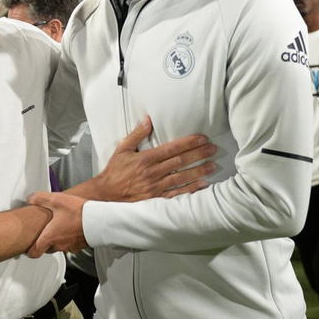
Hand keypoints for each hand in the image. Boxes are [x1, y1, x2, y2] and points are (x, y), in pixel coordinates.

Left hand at [27, 192, 85, 257]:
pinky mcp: (80, 245)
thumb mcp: (56, 200)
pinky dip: (68, 237)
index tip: (28, 245)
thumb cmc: (78, 213)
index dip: (29, 250)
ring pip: (59, 246)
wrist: (99, 220)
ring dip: (57, 238)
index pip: (34, 253)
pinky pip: (70, 244)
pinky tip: (71, 226)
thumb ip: (40, 198)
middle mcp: (59, 245)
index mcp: (49, 237)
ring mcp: (70, 246)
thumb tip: (31, 198)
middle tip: (44, 230)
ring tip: (59, 225)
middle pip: (46, 249)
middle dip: (44, 241)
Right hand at [92, 115, 215, 200]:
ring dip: (198, 171)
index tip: (201, 138)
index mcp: (145, 159)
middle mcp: (152, 173)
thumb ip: (136, 134)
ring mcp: (156, 187)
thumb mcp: (122, 149)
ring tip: (213, 165)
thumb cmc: (114, 171)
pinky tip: (202, 185)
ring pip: (181, 178)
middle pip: (180, 162)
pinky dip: (190, 189)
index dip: (188, 143)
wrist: (106, 195)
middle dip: (198, 154)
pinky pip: (177, 194)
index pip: (171, 149)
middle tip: (213, 149)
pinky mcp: (156, 199)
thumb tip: (148, 120)